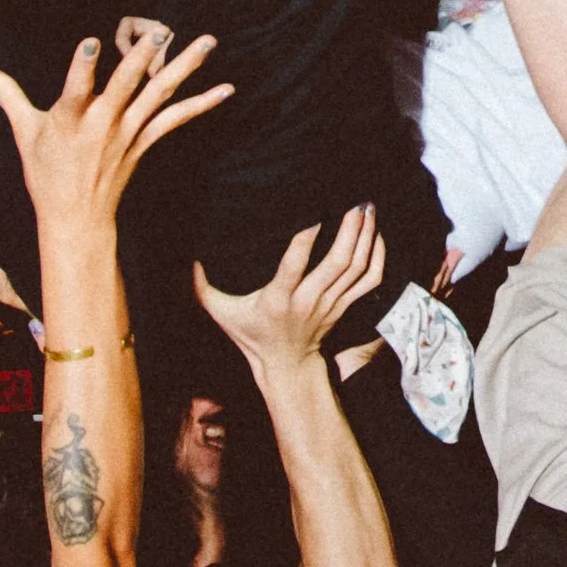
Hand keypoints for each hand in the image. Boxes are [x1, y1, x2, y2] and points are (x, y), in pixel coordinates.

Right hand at [0, 27, 231, 230]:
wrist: (76, 219)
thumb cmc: (47, 174)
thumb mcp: (24, 134)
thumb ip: (8, 96)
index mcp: (69, 120)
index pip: (76, 87)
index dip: (84, 65)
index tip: (92, 41)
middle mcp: (102, 125)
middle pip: (125, 87)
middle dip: (142, 58)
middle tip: (160, 31)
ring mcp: (127, 134)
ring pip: (158, 96)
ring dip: (184, 68)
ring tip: (207, 42)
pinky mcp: (144, 142)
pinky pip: (177, 119)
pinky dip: (203, 104)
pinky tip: (227, 89)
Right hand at [194, 205, 387, 374]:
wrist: (285, 367)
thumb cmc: (250, 334)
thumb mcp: (220, 312)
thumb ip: (201, 284)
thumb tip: (188, 255)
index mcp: (278, 299)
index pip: (295, 265)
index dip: (306, 238)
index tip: (315, 211)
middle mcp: (308, 301)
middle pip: (337, 263)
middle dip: (350, 228)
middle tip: (355, 198)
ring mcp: (330, 305)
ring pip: (356, 268)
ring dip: (365, 236)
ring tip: (367, 206)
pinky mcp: (344, 307)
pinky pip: (369, 281)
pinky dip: (377, 257)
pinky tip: (376, 233)